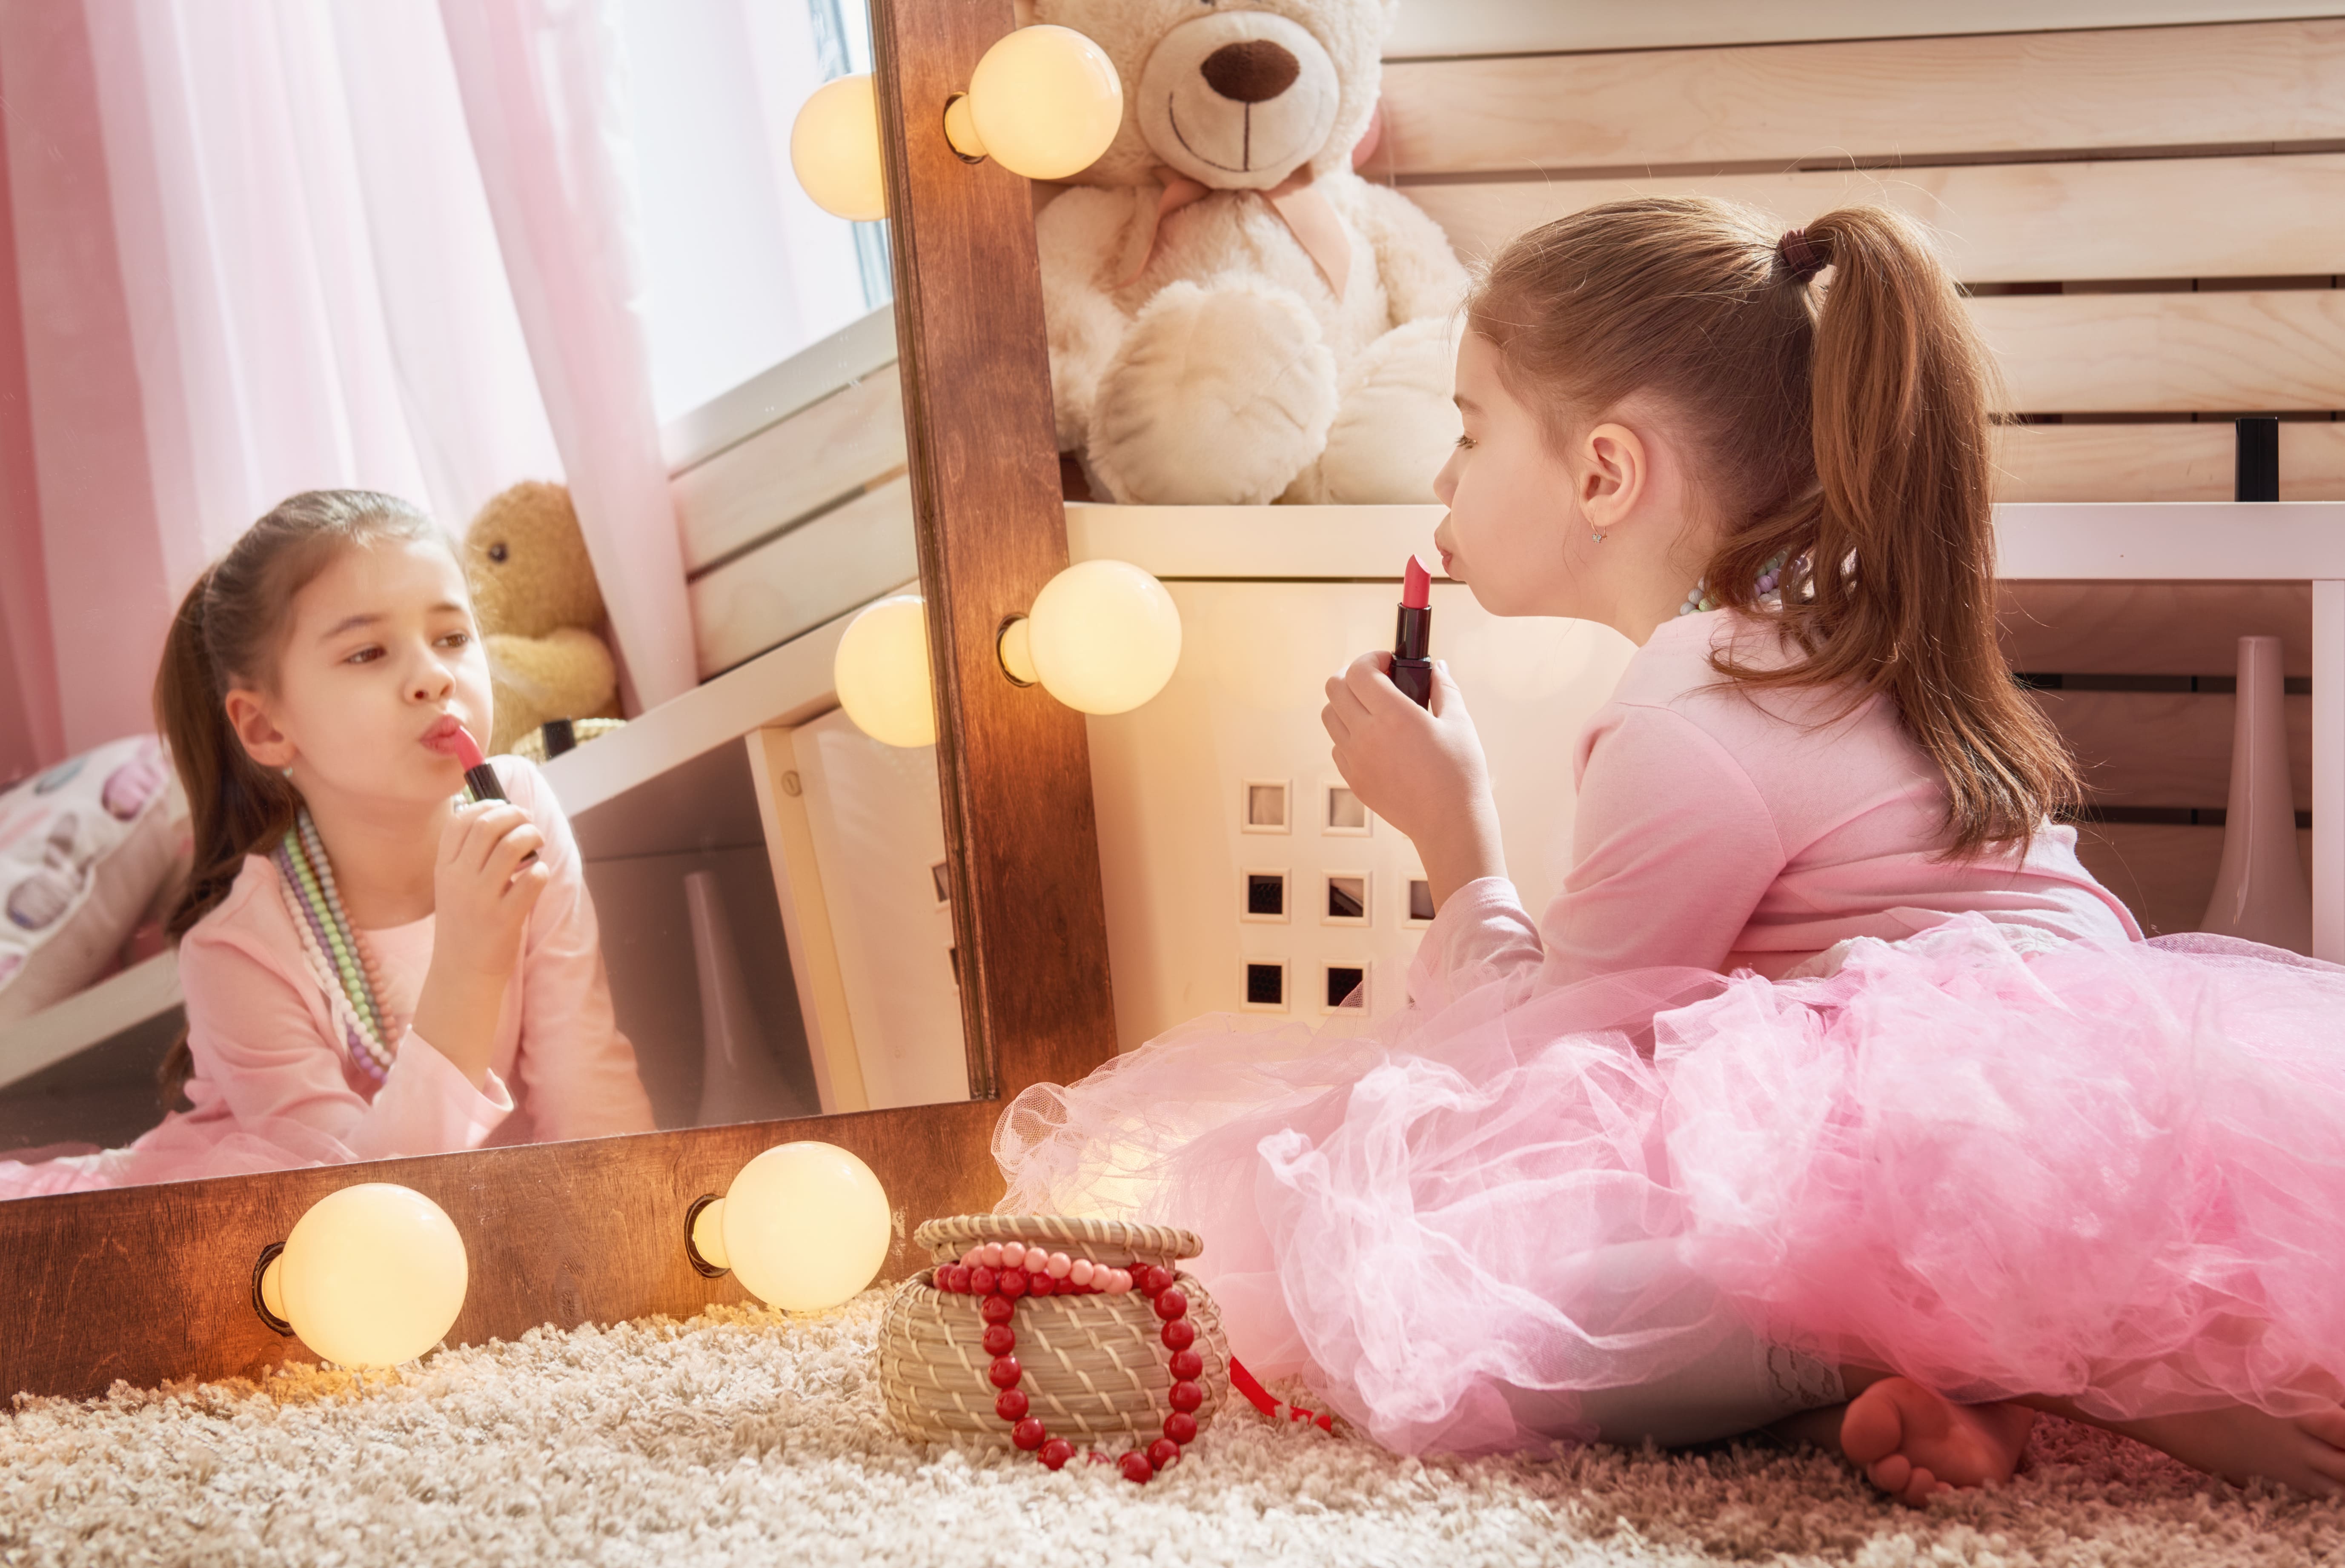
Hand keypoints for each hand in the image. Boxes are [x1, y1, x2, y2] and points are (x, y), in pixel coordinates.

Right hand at [411, 801, 547, 1086]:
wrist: (461, 971)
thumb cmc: (465, 922)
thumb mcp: (452, 885)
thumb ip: (468, 855)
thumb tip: (499, 816)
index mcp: (444, 867)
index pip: (460, 820)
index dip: (487, 805)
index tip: (504, 809)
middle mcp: (459, 879)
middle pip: (488, 826)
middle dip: (515, 815)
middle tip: (527, 824)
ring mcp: (481, 898)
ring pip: (511, 846)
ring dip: (531, 837)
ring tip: (536, 845)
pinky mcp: (504, 918)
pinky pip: (532, 879)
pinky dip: (541, 870)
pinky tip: (538, 876)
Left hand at [1321, 653, 1504, 905]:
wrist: (1450, 823)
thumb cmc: (1459, 775)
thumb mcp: (1459, 723)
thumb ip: (1445, 688)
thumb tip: (1438, 668)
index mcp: (1394, 716)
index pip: (1358, 671)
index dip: (1370, 659)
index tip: (1386, 663)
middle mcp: (1367, 736)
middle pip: (1333, 688)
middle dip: (1353, 676)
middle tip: (1376, 681)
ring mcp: (1356, 760)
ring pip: (1329, 716)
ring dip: (1346, 704)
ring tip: (1373, 710)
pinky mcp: (1354, 780)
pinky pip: (1336, 746)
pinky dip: (1348, 735)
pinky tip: (1374, 739)